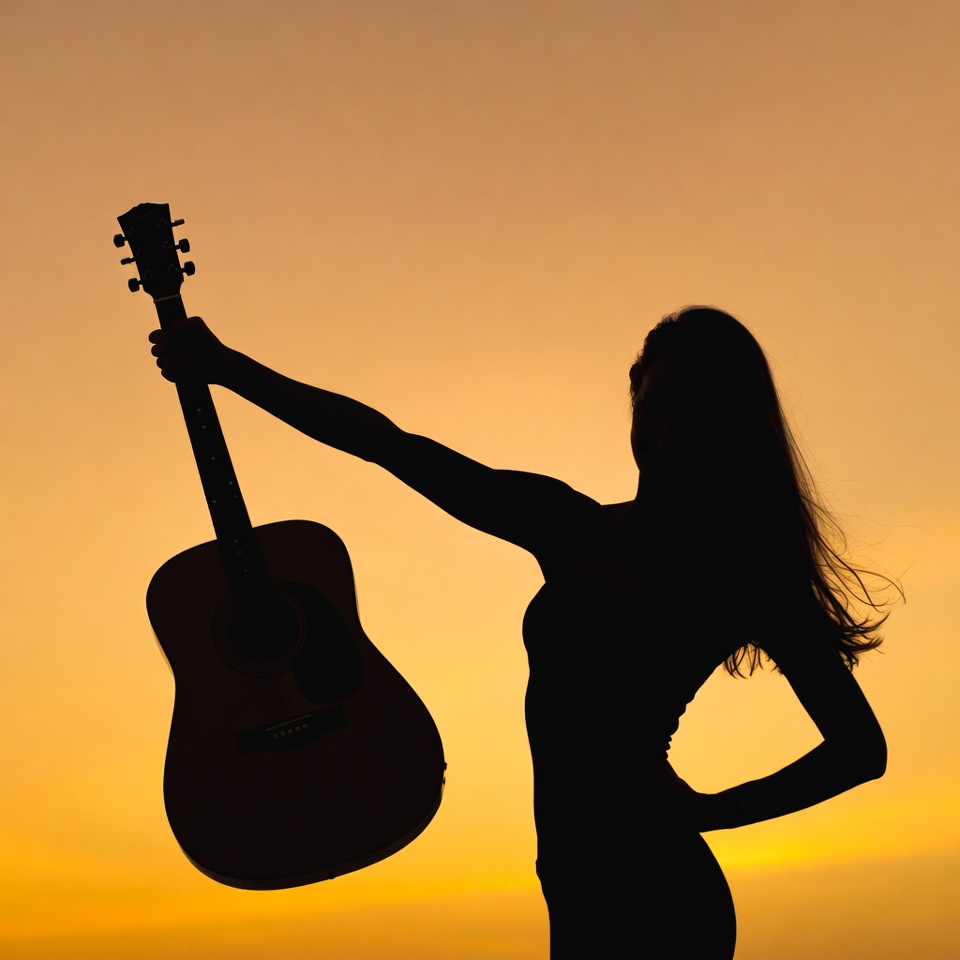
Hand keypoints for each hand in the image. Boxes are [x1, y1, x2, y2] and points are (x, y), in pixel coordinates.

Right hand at [148, 316, 227, 383]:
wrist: (219, 361)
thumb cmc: (208, 342)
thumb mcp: (196, 324)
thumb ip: (177, 323)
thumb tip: (164, 338)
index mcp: (170, 339)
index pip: (153, 338)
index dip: (156, 337)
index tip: (164, 337)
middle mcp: (169, 352)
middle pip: (155, 350)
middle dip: (169, 348)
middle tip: (186, 348)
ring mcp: (171, 365)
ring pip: (160, 361)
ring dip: (176, 357)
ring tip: (191, 356)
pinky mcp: (174, 376)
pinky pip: (164, 372)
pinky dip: (173, 367)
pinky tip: (184, 365)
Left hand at [595, 760, 710, 830]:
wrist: (706, 811)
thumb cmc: (684, 797)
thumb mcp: (670, 779)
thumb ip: (657, 771)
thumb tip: (643, 766)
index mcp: (658, 769)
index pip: (632, 764)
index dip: (615, 767)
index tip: (601, 773)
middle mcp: (660, 777)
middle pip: (630, 778)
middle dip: (611, 785)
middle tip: (597, 792)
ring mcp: (663, 791)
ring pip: (635, 791)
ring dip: (617, 797)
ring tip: (604, 802)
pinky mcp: (667, 806)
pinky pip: (644, 806)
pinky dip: (630, 809)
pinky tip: (619, 813)